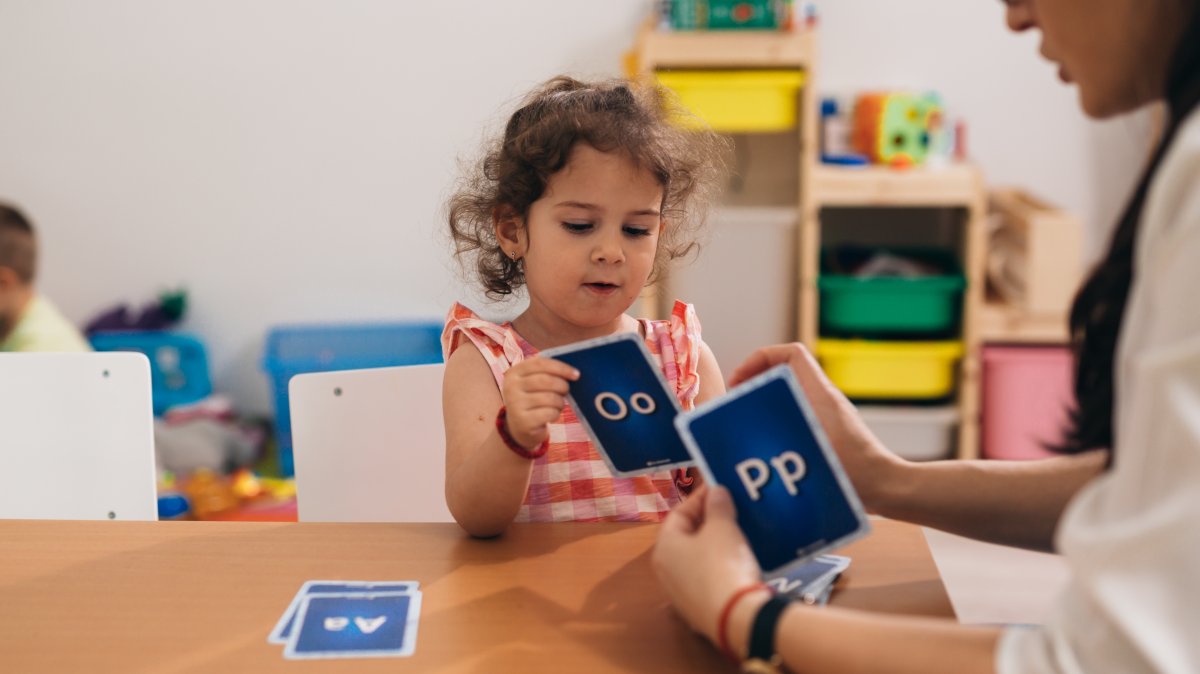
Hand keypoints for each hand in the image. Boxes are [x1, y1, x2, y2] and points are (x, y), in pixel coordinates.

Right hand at [500, 357, 578, 449]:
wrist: (520, 426)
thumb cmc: (533, 399)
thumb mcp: (534, 382)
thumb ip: (548, 373)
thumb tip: (573, 372)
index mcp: (514, 372)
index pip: (540, 363)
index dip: (561, 368)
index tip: (576, 374)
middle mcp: (511, 387)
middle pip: (546, 381)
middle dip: (562, 386)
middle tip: (566, 391)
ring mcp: (515, 405)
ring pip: (550, 398)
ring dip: (560, 402)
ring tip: (556, 405)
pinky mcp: (523, 421)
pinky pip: (550, 413)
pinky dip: (555, 414)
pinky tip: (550, 415)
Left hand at [653, 486, 762, 642]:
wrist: (737, 618)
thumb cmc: (722, 564)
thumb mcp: (723, 528)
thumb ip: (718, 506)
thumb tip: (716, 492)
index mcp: (664, 547)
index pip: (678, 513)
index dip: (700, 497)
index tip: (720, 488)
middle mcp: (666, 571)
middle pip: (686, 537)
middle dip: (708, 520)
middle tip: (731, 508)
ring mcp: (681, 594)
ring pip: (697, 559)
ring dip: (716, 543)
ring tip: (739, 530)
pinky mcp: (699, 610)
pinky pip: (708, 579)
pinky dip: (720, 565)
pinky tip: (739, 560)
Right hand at [730, 343, 903, 510]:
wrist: (887, 486)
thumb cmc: (858, 471)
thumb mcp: (815, 451)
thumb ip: (785, 438)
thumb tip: (749, 433)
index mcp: (821, 393)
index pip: (791, 353)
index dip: (760, 358)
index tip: (739, 382)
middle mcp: (824, 398)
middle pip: (784, 371)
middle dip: (755, 381)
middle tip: (734, 404)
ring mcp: (826, 414)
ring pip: (788, 392)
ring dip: (763, 401)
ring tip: (743, 423)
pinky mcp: (827, 431)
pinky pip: (795, 412)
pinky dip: (776, 419)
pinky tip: (764, 445)